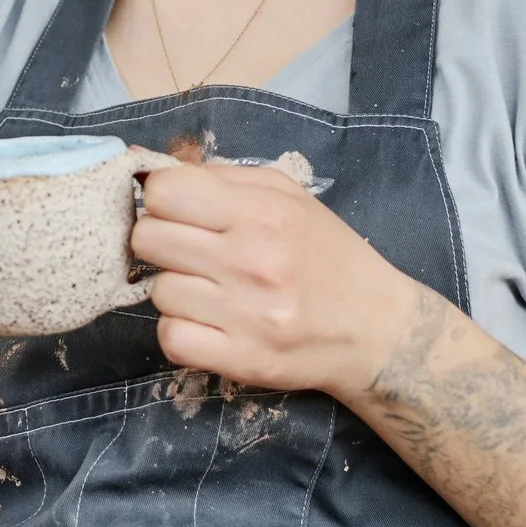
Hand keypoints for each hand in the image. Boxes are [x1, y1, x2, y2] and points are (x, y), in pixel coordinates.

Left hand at [132, 161, 416, 397]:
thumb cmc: (328, 256)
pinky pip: (171, 338)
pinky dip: (182, 332)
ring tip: (214, 292)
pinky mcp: (242, 359)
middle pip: (148, 240)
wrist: (378, 331)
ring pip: (158, 291)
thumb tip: (147, 167)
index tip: (181, 214)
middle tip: (194, 254)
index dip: (164, 201)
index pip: (164, 192)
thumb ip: (220, 178)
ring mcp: (246, 314)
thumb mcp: (288, 198)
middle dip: (164, 244)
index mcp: (263, 212)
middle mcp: (252, 260)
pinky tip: (211, 323)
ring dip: (179, 291)